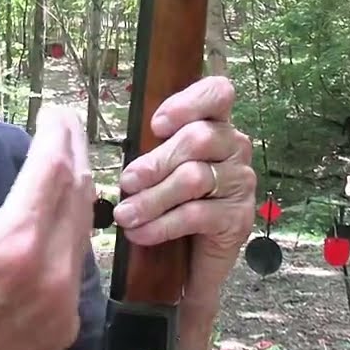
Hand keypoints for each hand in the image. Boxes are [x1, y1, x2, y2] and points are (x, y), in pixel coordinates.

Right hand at [0, 106, 95, 349]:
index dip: (56, 135)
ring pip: (80, 230)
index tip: (55, 111)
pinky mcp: (60, 329)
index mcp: (10, 252)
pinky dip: (70, 230)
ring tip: (64, 159)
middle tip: (65, 122)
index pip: (50, 172)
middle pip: (75, 195)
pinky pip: (75, 265)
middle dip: (72, 151)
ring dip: (75, 189)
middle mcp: (47, 278)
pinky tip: (57, 216)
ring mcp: (60, 308)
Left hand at [111, 76, 255, 307]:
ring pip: (193, 178)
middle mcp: (234, 146)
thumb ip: (150, 149)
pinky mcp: (238, 217)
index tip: (156, 125)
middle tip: (126, 182)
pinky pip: (197, 214)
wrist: (194, 257)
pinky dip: (162, 224)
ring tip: (125, 215)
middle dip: (155, 162)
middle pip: (198, 138)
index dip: (188, 102)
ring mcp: (240, 181)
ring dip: (152, 198)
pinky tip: (141, 233)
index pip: (217, 92)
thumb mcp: (159, 167)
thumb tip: (109, 150)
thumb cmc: (173, 201)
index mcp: (215, 123)